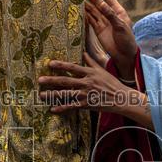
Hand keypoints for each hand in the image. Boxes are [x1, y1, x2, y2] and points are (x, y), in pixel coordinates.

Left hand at [38, 51, 152, 128]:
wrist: (121, 98)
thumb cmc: (112, 83)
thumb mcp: (102, 70)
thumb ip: (91, 62)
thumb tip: (84, 52)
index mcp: (90, 73)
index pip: (73, 67)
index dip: (61, 65)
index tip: (50, 63)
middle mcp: (87, 83)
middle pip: (66, 81)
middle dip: (51, 80)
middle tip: (40, 80)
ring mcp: (86, 94)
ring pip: (66, 94)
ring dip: (52, 95)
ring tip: (41, 95)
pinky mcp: (87, 105)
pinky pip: (72, 106)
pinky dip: (62, 108)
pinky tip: (52, 109)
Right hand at [85, 0, 137, 79]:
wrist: (125, 55)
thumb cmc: (127, 40)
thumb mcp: (120, 26)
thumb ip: (110, 14)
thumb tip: (101, 3)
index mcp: (119, 12)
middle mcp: (110, 16)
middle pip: (98, 4)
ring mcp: (104, 23)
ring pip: (93, 12)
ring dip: (86, 6)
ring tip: (77, 0)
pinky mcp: (99, 30)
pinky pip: (91, 21)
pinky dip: (85, 16)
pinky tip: (79, 11)